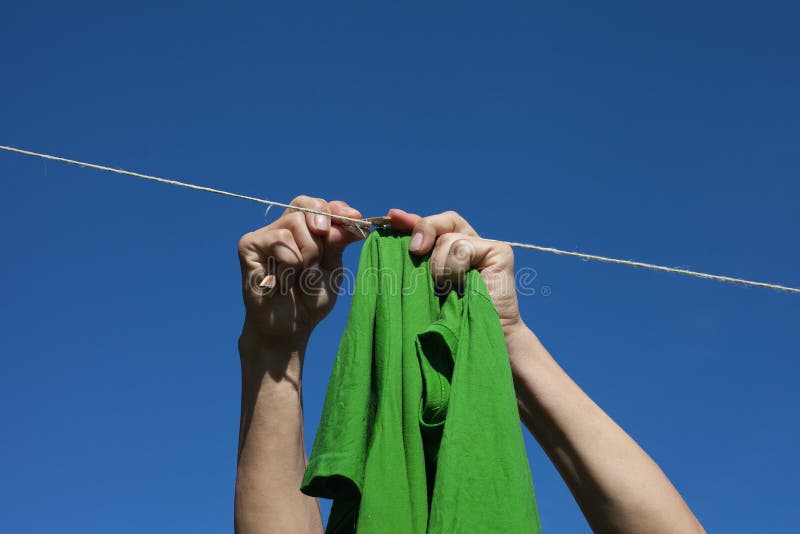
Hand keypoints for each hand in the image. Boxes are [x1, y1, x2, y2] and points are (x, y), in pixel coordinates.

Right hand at [237, 196, 363, 352]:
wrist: (290, 327)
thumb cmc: (310, 298)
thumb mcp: (333, 268)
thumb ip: (339, 241)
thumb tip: (353, 216)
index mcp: (303, 231)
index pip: (317, 205)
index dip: (335, 208)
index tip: (354, 217)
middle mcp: (282, 228)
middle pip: (307, 208)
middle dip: (321, 236)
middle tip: (318, 261)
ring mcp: (264, 235)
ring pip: (295, 224)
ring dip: (306, 255)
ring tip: (298, 277)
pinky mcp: (248, 245)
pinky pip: (280, 241)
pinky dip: (290, 264)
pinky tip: (282, 282)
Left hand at [387, 208, 522, 334]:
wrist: (475, 340)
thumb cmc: (447, 318)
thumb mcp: (423, 281)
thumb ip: (415, 255)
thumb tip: (395, 222)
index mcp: (452, 249)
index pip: (432, 224)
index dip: (411, 220)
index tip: (392, 217)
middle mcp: (470, 244)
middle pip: (442, 221)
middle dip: (424, 231)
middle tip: (415, 250)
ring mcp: (487, 246)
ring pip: (448, 238)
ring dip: (439, 266)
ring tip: (446, 288)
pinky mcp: (499, 251)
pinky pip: (463, 248)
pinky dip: (454, 267)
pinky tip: (460, 285)